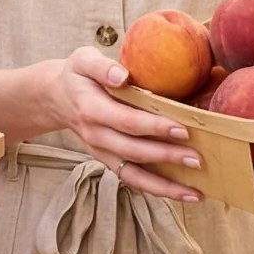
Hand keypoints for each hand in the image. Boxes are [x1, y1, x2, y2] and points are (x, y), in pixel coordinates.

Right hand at [47, 46, 200, 202]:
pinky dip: (157, 190)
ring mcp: (102, 153)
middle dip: (166, 157)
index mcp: (92, 110)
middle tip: (197, 159)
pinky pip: (132, 180)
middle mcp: (96, 136)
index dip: (155, 127)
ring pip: (134, 175)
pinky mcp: (108, 161)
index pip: (127, 121)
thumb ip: (102, 66)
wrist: (56, 97)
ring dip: (164, 186)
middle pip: (134, 151)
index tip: (182, 129)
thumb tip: (122, 76)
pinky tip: (181, 193)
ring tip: (194, 192)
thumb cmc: (78, 75)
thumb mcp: (83, 60)